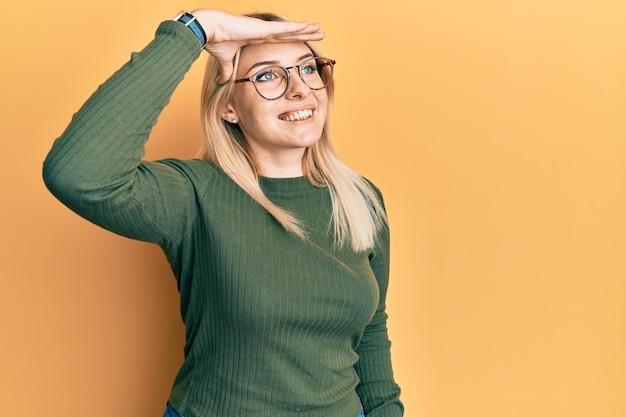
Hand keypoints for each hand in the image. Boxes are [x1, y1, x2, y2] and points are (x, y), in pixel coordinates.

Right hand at [191, 9, 323, 82]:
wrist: (208, 31)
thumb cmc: (215, 43)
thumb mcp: (225, 62)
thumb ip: (227, 71)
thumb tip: (222, 82)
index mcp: (256, 39)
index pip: (279, 41)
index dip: (291, 41)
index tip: (302, 41)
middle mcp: (263, 33)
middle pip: (289, 34)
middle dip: (304, 34)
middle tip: (318, 34)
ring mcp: (265, 29)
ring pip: (291, 30)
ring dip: (306, 30)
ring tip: (320, 29)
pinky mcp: (264, 29)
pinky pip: (285, 29)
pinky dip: (298, 28)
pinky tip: (309, 26)